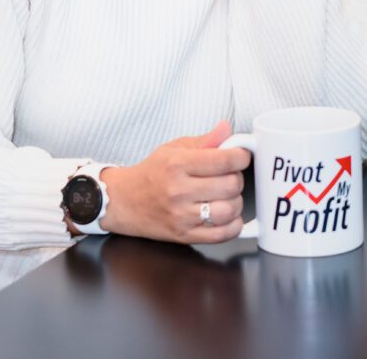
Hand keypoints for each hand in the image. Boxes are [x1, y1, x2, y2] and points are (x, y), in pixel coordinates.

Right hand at [100, 121, 250, 243]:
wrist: (124, 201)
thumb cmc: (151, 173)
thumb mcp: (174, 149)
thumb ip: (205, 140)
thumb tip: (227, 129)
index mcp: (178, 164)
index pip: (223, 160)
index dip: (241, 157)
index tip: (242, 156)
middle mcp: (179, 191)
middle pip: (230, 185)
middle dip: (237, 178)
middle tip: (231, 175)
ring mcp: (182, 216)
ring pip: (229, 211)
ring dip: (236, 202)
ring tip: (227, 195)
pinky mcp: (184, 236)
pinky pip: (222, 235)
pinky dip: (233, 225)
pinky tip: (228, 215)